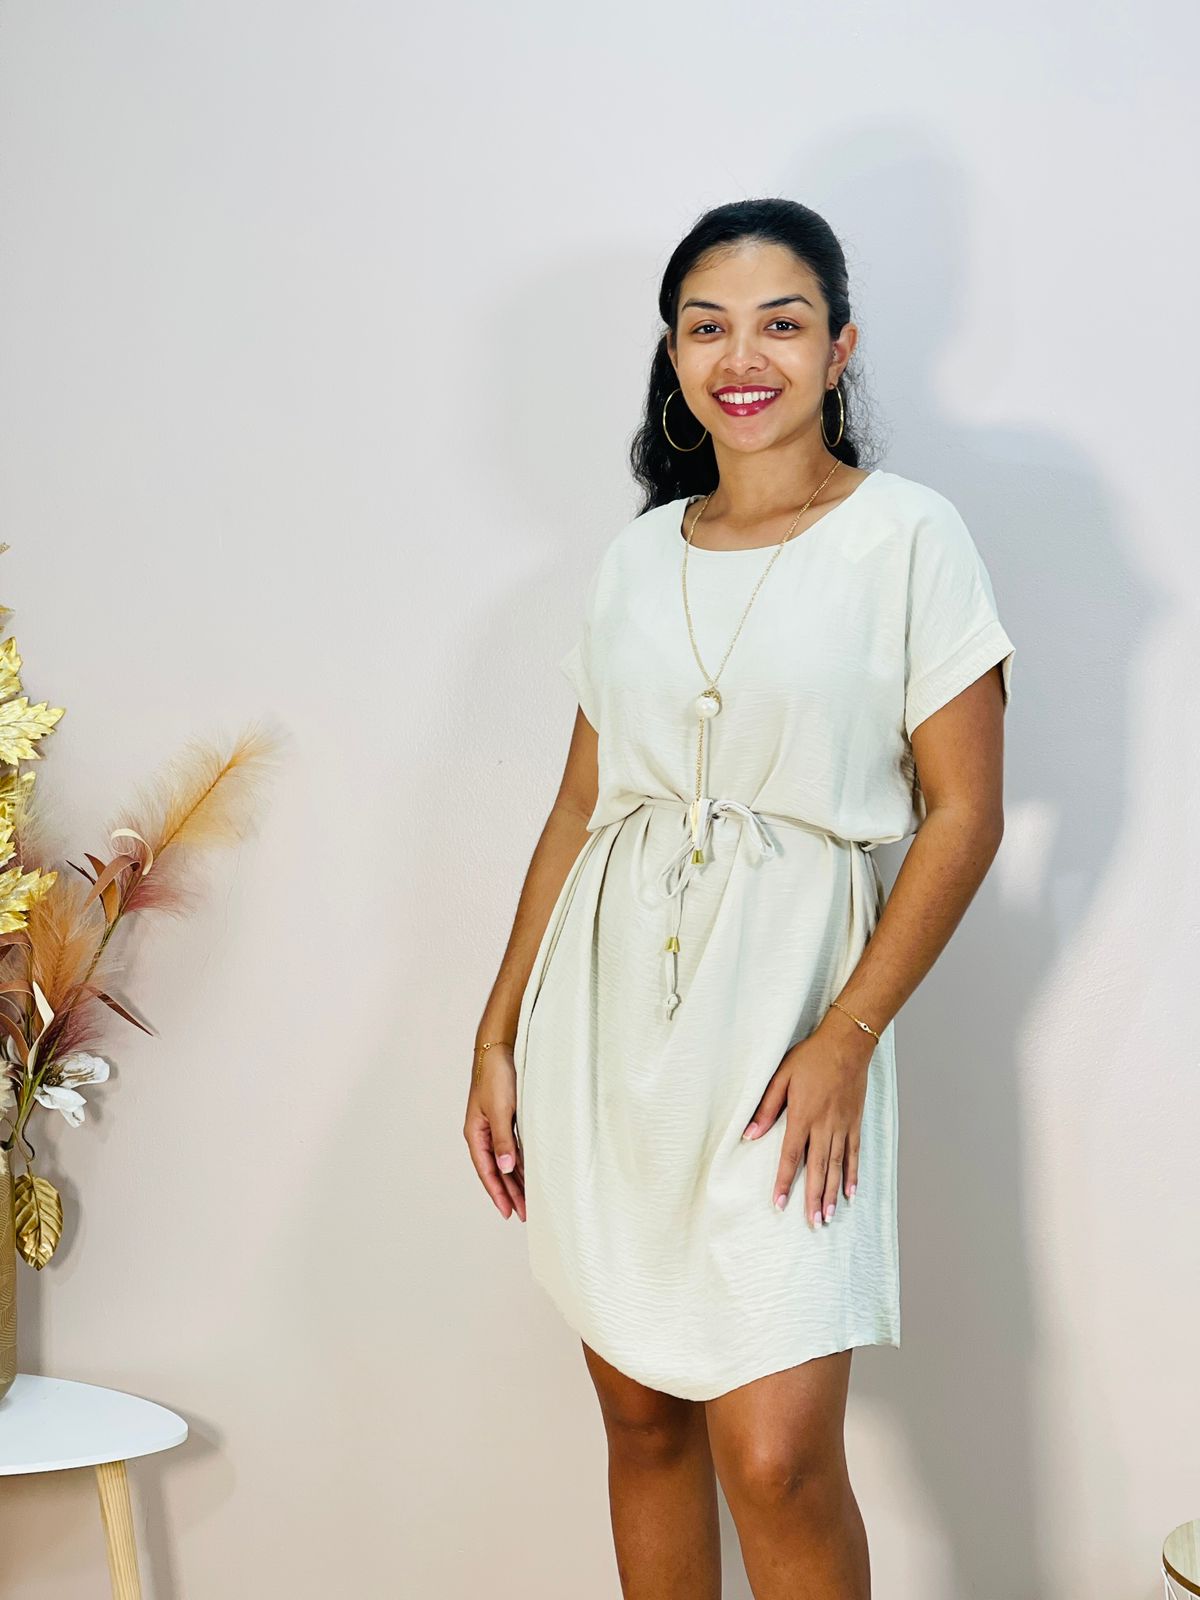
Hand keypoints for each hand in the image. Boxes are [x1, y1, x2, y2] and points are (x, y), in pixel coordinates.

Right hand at [463, 1042, 525, 1221]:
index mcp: (475, 1133)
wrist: (499, 1048)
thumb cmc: (496, 1076)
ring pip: (505, 1160)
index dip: (497, 1192)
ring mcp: (495, 1126)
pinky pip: (513, 1147)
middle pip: (496, 1170)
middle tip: (524, 1214)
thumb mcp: (500, 1110)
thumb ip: (503, 1140)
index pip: (486, 1170)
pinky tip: (529, 1172)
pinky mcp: (506, 1117)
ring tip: (529, 1200)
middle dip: (509, 1192)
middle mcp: (483, 1133)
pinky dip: (521, 1162)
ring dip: (516, 1180)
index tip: (509, 1212)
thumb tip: (505, 1169)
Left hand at [741, 1018, 873, 1227]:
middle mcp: (824, 1125)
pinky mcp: (855, 1122)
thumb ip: (766, 1107)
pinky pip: (855, 1153)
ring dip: (831, 1192)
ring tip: (828, 1216)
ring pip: (837, 1166)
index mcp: (803, 1115)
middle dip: (813, 1197)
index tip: (779, 1204)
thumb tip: (750, 1134)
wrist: (847, 1043)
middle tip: (812, 1222)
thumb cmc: (811, 1058)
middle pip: (817, 1168)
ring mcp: (843, 1125)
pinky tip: (850, 1193)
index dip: (784, 1181)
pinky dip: (853, 1174)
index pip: (790, 1155)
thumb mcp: (781, 1076)